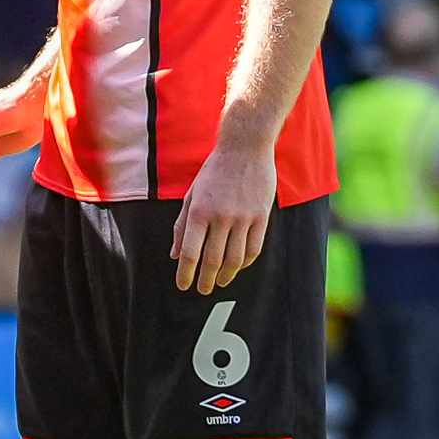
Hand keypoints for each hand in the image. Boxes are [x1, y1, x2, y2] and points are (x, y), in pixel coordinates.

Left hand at [172, 139, 275, 293]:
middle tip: (203, 290)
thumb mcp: (191, 195)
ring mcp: (244, 217)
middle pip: (213, 259)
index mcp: (199, 212)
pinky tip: (239, 266)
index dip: (186, 273)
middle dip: (206, 279)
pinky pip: (255, 247)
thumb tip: (176, 254)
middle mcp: (221, 217)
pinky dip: (246, 262)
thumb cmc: (213, 172)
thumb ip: (183, 226)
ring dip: (227, 274)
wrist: (244, 148)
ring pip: (236, 258)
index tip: (183, 286)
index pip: (191, 252)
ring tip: (220, 282)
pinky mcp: (262, 216)